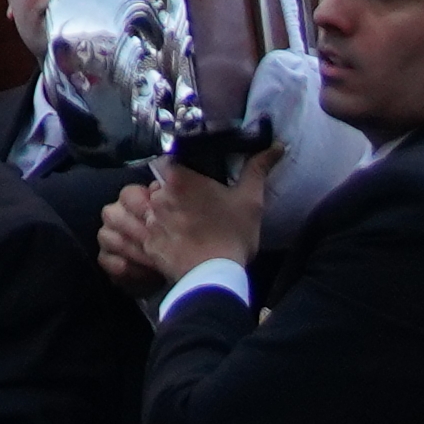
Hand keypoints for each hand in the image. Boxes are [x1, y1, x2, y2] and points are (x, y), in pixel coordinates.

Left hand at [96, 153, 264, 292]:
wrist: (215, 278)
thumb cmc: (233, 235)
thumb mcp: (250, 200)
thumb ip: (258, 169)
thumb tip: (277, 146)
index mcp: (179, 178)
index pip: (170, 163)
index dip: (181, 173)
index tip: (193, 183)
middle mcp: (157, 195)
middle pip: (158, 185)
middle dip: (172, 194)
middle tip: (193, 208)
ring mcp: (149, 220)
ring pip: (149, 209)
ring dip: (161, 214)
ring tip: (182, 226)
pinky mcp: (147, 244)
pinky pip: (147, 233)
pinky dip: (158, 236)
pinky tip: (176, 244)